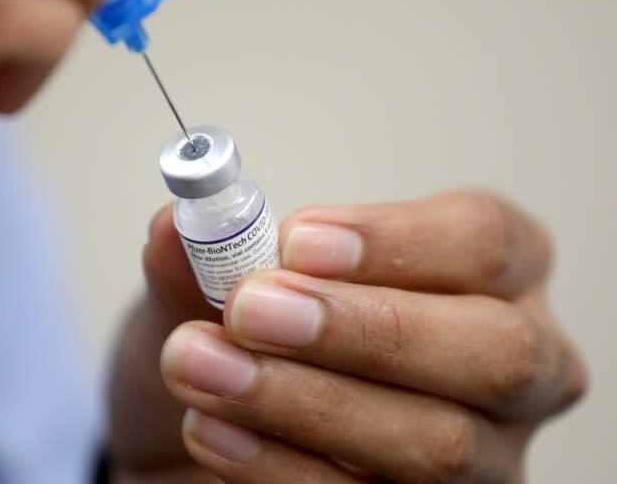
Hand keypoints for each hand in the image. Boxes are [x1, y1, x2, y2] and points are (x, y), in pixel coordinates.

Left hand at [151, 192, 585, 482]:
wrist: (199, 429)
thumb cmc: (239, 339)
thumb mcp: (211, 283)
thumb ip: (205, 255)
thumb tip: (179, 227)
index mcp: (487, 275)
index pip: (485, 241)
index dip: (398, 241)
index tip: (296, 242)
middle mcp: (508, 368)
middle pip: (495, 349)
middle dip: (366, 328)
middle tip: (252, 310)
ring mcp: (483, 458)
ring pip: (439, 443)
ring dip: (307, 402)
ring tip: (203, 366)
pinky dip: (282, 467)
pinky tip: (213, 430)